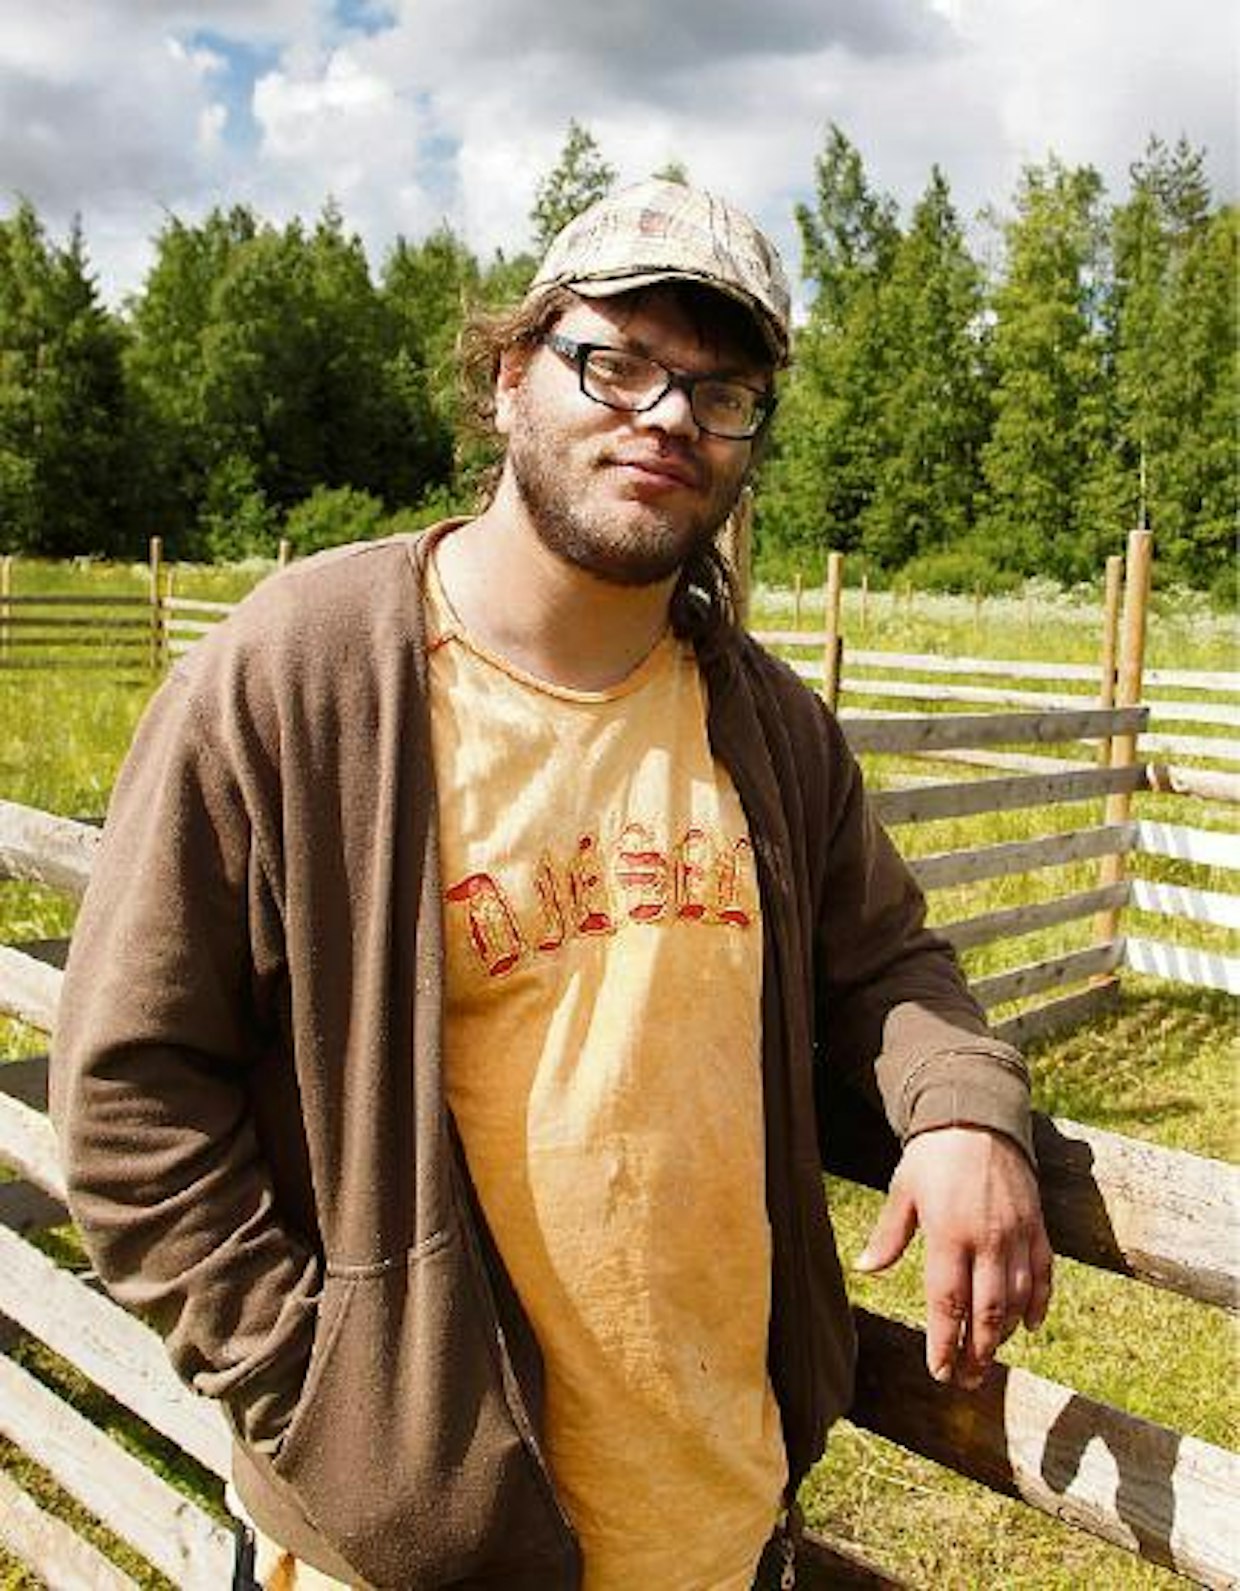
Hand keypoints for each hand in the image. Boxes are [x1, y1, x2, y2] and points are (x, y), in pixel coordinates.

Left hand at [854, 1125, 1052, 1389]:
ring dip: (1005, 1335)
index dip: (945, 1343)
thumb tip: (864, 1269)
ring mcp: (1017, 1234)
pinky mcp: (1037, 1225)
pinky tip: (1029, 1325)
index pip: (949, 1303)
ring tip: (989, 1359)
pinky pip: (1043, 1273)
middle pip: (987, 1312)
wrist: (978, 1115)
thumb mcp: (903, 1190)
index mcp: (949, 1234)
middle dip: (978, 1352)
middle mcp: (987, 1240)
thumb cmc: (933, 1155)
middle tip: (967, 1379)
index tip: (939, 1371)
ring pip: (1017, 1299)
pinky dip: (1039, 1303)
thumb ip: (888, 1235)